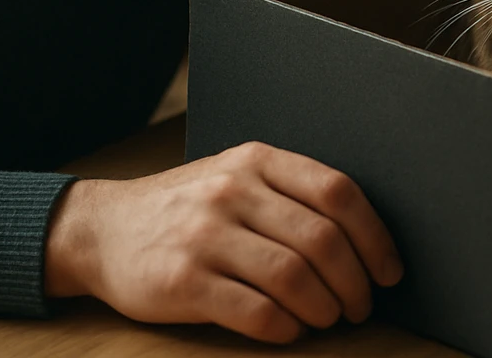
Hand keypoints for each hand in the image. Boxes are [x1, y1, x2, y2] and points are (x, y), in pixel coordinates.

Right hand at [44, 140, 402, 342]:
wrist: (102, 229)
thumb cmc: (188, 208)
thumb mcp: (236, 177)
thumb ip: (290, 194)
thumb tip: (367, 239)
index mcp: (256, 160)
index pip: (338, 193)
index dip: (375, 237)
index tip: (390, 271)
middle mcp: (232, 191)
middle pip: (323, 239)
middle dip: (355, 282)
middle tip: (361, 306)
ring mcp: (205, 235)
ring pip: (295, 277)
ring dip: (325, 309)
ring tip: (329, 319)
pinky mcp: (183, 281)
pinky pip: (256, 312)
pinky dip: (286, 328)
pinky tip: (291, 330)